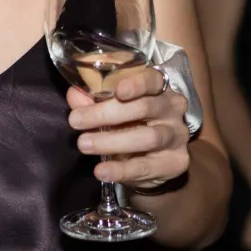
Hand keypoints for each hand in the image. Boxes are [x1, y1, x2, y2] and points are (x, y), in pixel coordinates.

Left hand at [67, 66, 190, 189]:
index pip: (153, 79)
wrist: (152, 160)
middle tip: (76, 120)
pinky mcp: (175, 162)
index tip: (118, 91)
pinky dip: (122, 170)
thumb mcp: (110, 108)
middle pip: (144, 107)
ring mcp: (176, 136)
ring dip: (112, 141)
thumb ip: (92, 100)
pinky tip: (102, 171)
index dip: (137, 84)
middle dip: (107, 113)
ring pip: (148, 137)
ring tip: (84, 144)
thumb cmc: (129, 123)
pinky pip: (147, 166)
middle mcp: (172, 109)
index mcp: (158, 88)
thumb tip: (74, 94)